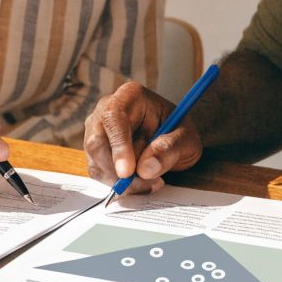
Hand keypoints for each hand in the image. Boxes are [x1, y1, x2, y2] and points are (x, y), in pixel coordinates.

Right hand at [83, 81, 202, 193]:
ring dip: (122, 181)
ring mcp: (97, 130)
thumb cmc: (178, 133)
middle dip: (118, 170)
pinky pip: (98, 172)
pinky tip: (141, 183)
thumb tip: (145, 168)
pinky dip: (118, 185)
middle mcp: (107, 109)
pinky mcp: (95, 151)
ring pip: (96, 161)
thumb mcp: (186, 139)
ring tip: (152, 182)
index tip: (127, 172)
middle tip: (145, 184)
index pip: (114, 118)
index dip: (118, 145)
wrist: (172, 141)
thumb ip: (170, 149)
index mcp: (130, 96)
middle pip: (97, 142)